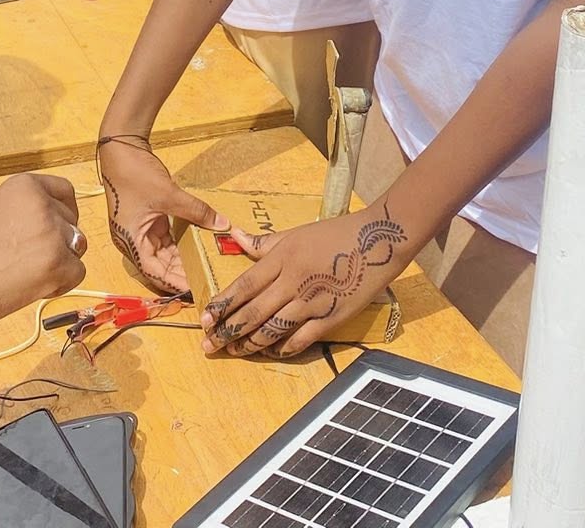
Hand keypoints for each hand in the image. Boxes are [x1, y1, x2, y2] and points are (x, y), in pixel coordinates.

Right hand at [0, 174, 85, 325]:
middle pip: (72, 222)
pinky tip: (33, 286)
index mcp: (25, 185)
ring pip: (77, 246)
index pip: (64, 191)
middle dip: (58, 240)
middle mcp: (42, 204)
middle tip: (29, 257)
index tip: (54, 225)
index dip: (62, 211)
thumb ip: (27, 213)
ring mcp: (52, 233)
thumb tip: (56, 227)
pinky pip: (77, 272)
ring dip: (61, 260)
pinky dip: (60, 283)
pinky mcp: (58, 264)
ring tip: (29, 271)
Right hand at [95, 138, 226, 294]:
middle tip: (204, 280)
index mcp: (130, 240)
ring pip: (163, 252)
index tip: (194, 289)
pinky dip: (179, 243)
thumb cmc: (134, 173)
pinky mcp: (146, 219)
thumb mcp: (169, 194)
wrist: (121, 148)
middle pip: (158, 265)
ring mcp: (138, 229)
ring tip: (203, 266)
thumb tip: (222, 224)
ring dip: (181, 258)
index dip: (173, 282)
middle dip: (180, 273)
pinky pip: (164, 238)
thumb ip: (197, 211)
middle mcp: (132, 239)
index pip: (153, 271)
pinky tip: (196, 246)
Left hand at [200, 203, 415, 359]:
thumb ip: (264, 242)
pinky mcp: (332, 317)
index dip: (223, 304)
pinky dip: (284, 347)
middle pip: (253, 312)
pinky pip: (302, 339)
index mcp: (282, 258)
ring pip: (273, 329)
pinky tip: (271, 352)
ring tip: (234, 351)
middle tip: (209, 345)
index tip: (204, 318)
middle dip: (228, 331)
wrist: (379, 240)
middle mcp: (293, 282)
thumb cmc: (336, 233)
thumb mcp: (297, 232)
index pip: (244, 286)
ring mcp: (312, 302)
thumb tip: (234, 236)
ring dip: (250, 343)